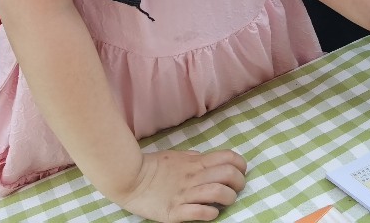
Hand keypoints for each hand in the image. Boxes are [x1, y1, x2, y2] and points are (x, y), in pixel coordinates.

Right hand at [111, 149, 247, 222]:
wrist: (128, 177)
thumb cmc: (153, 167)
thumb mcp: (177, 156)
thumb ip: (194, 158)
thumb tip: (207, 160)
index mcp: (195, 162)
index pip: (228, 157)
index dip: (241, 165)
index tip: (240, 173)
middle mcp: (193, 177)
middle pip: (228, 174)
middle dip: (239, 183)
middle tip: (236, 189)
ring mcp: (184, 194)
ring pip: (217, 193)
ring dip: (228, 198)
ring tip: (225, 202)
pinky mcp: (174, 212)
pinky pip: (199, 213)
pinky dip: (210, 214)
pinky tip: (211, 213)